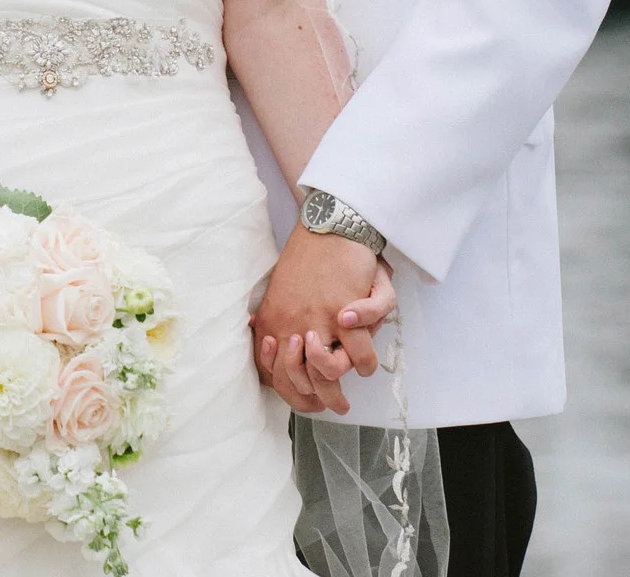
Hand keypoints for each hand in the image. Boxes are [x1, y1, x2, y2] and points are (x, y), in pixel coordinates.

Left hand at [249, 228, 396, 414]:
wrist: (328, 226)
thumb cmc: (307, 259)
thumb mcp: (279, 291)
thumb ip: (275, 317)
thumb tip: (263, 335)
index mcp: (273, 323)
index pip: (276, 377)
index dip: (295, 394)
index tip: (310, 395)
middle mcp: (291, 328)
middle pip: (301, 383)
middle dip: (321, 398)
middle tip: (336, 402)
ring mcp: (317, 323)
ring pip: (330, 374)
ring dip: (341, 382)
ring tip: (351, 380)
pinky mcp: (344, 314)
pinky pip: (360, 356)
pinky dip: (365, 361)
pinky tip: (364, 354)